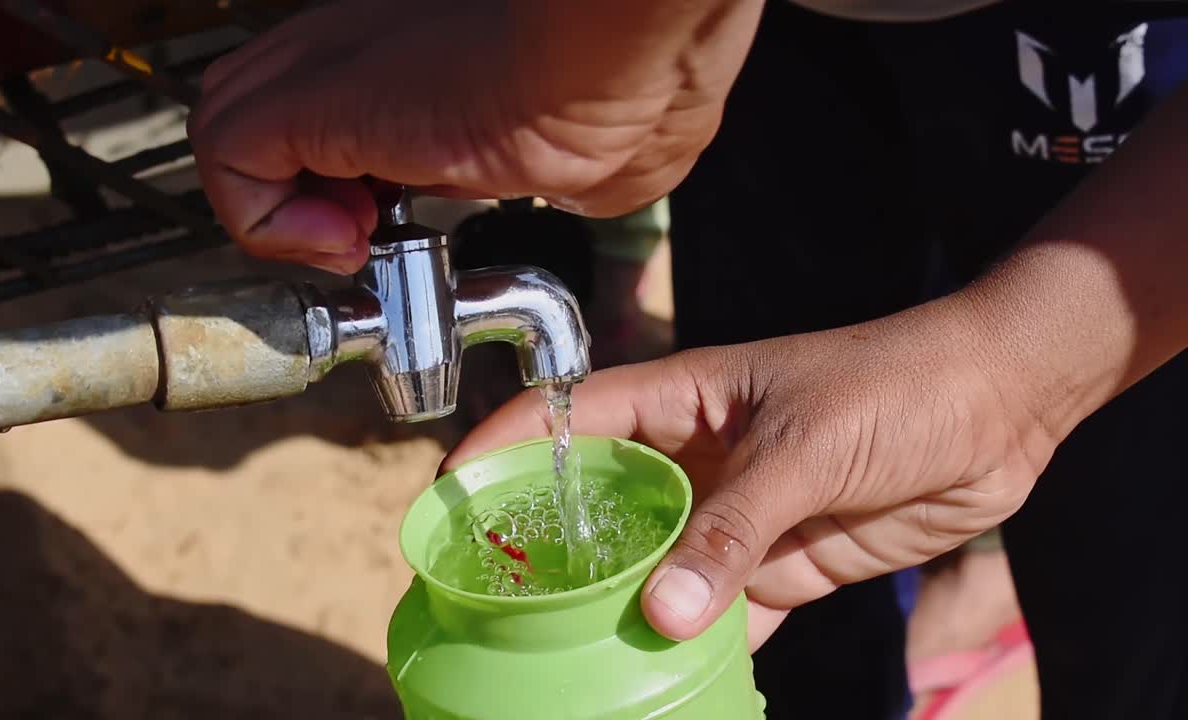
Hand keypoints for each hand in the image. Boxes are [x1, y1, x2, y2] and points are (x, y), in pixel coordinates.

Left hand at [188, 0, 761, 272]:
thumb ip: (548, 165)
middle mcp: (365, 47)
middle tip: (367, 236)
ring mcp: (332, 66)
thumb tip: (564, 185)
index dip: (354, 183)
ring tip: (358, 243)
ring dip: (290, 217)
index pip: (338, 116)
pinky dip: (268, 227)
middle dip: (309, 198)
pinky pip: (230, 163)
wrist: (621, 53)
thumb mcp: (586, 148)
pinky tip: (343, 245)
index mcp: (427, 58)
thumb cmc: (632, 84)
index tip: (399, 225)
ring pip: (237, 132)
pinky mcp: (312, 100)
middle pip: (271, 114)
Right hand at [442, 299, 1057, 650]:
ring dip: (618, 609)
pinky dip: (696, 649)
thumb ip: (734, 528)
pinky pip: (723, 615)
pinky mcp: (782, 565)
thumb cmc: (895, 387)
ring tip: (560, 658)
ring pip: (655, 569)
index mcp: (680, 400)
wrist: (998, 406)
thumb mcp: (806, 447)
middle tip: (493, 602)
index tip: (447, 498)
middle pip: (600, 506)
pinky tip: (657, 686)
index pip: (569, 418)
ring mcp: (734, 516)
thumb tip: (665, 613)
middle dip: (550, 547)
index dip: (503, 450)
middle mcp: (694, 459)